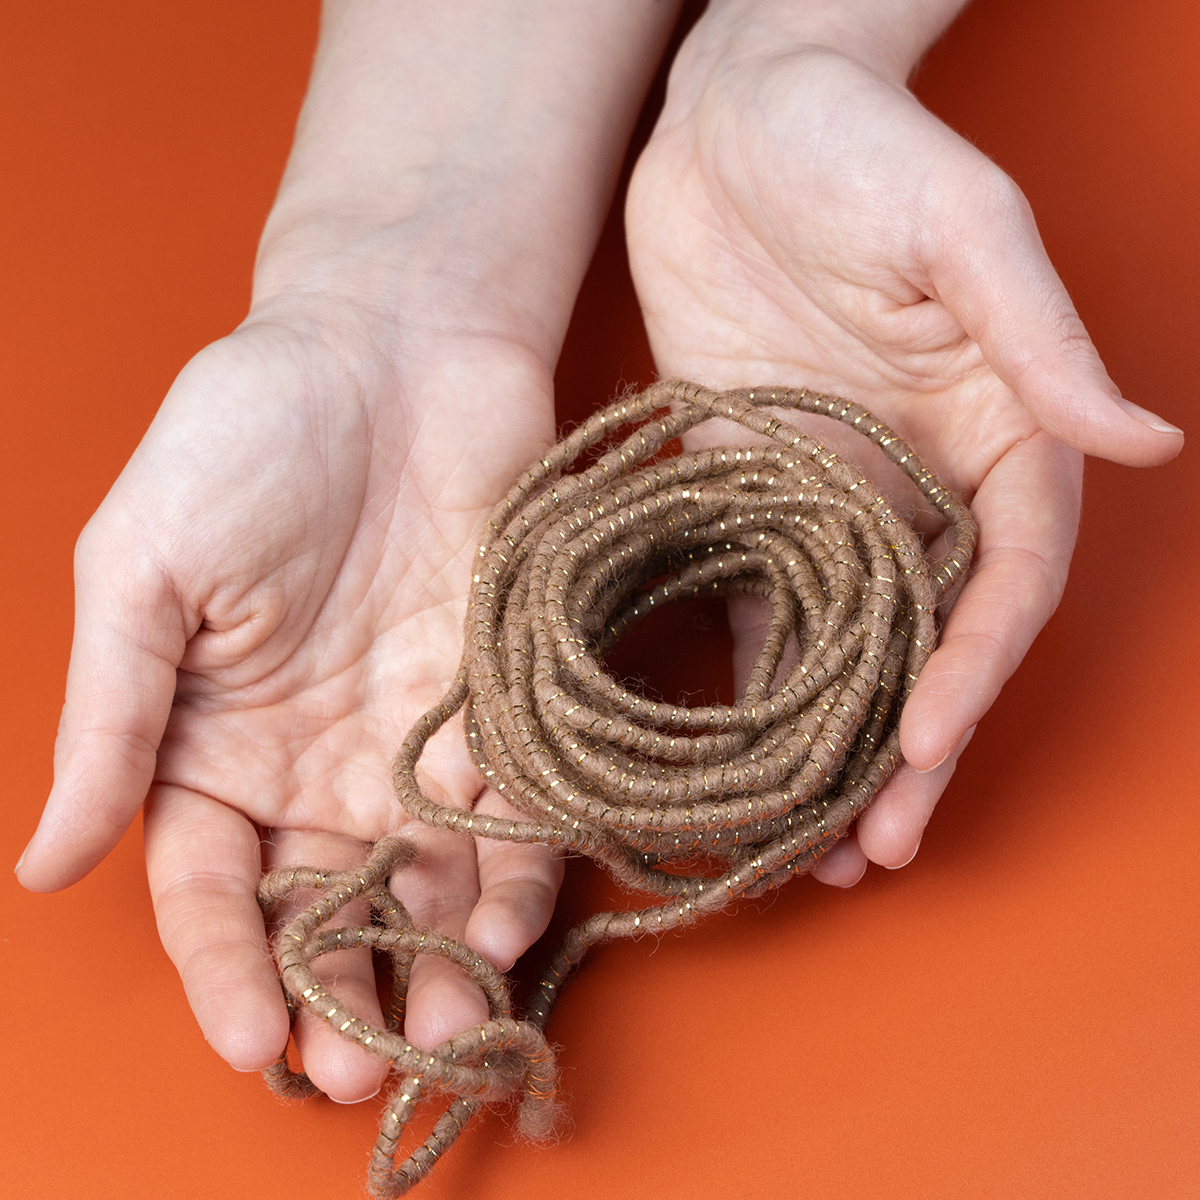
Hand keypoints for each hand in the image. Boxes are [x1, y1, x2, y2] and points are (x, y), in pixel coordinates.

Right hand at [18, 298, 563, 1099]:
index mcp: (212, 738)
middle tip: (367, 1072)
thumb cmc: (248, 433)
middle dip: (345, 993)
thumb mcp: (142, 569)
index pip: (211, 887)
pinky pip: (511, 807)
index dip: (228, 972)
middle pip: (326, 906)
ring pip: (425, 881)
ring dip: (437, 961)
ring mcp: (412, 732)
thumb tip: (42, 865)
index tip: (258, 1048)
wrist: (394, 346)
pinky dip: (515, 869)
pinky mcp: (499, 697)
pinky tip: (514, 925)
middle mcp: (315, 755)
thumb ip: (110, 718)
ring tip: (454, 1026)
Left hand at [627, 20, 1181, 883]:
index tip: (927, 748)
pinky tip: (728, 753)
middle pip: (921, 641)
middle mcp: (916, 479)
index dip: (971, 670)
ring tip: (806, 844)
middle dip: (902, 748)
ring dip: (823, 744)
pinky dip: (742, 677)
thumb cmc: (862, 147)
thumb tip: (1142, 443)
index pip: (1000, 582)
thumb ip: (1040, 340)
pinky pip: (743, 598)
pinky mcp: (741, 482)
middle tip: (871, 850)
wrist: (737, 115)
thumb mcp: (965, 228)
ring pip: (834, 643)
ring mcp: (825, 492)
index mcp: (993, 433)